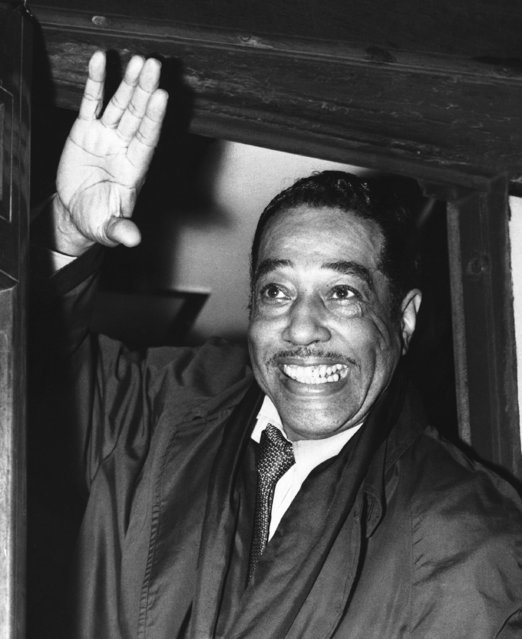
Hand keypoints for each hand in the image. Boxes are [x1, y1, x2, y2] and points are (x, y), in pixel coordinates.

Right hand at [53, 51, 167, 254]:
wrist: (76, 213)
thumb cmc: (98, 220)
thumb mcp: (108, 228)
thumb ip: (121, 229)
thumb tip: (134, 239)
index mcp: (134, 168)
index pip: (148, 139)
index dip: (154, 118)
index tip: (162, 96)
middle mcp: (124, 147)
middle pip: (137, 115)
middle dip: (144, 91)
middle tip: (153, 66)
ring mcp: (106, 136)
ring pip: (119, 104)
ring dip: (127, 82)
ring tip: (136, 60)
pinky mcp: (84, 129)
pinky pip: (91, 102)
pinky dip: (95, 82)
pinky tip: (99, 60)